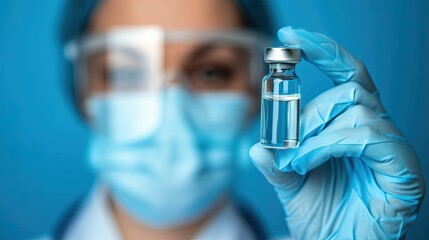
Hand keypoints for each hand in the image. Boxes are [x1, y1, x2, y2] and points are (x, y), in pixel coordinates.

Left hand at [250, 26, 425, 238]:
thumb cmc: (323, 219)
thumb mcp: (291, 186)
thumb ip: (277, 164)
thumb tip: (257, 146)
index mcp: (353, 129)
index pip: (348, 76)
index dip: (324, 51)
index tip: (290, 36)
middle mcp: (377, 132)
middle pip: (350, 90)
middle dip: (310, 112)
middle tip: (288, 140)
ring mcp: (392, 149)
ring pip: (359, 109)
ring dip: (317, 131)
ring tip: (298, 160)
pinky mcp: (403, 169)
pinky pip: (372, 135)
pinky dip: (334, 143)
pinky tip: (311, 161)